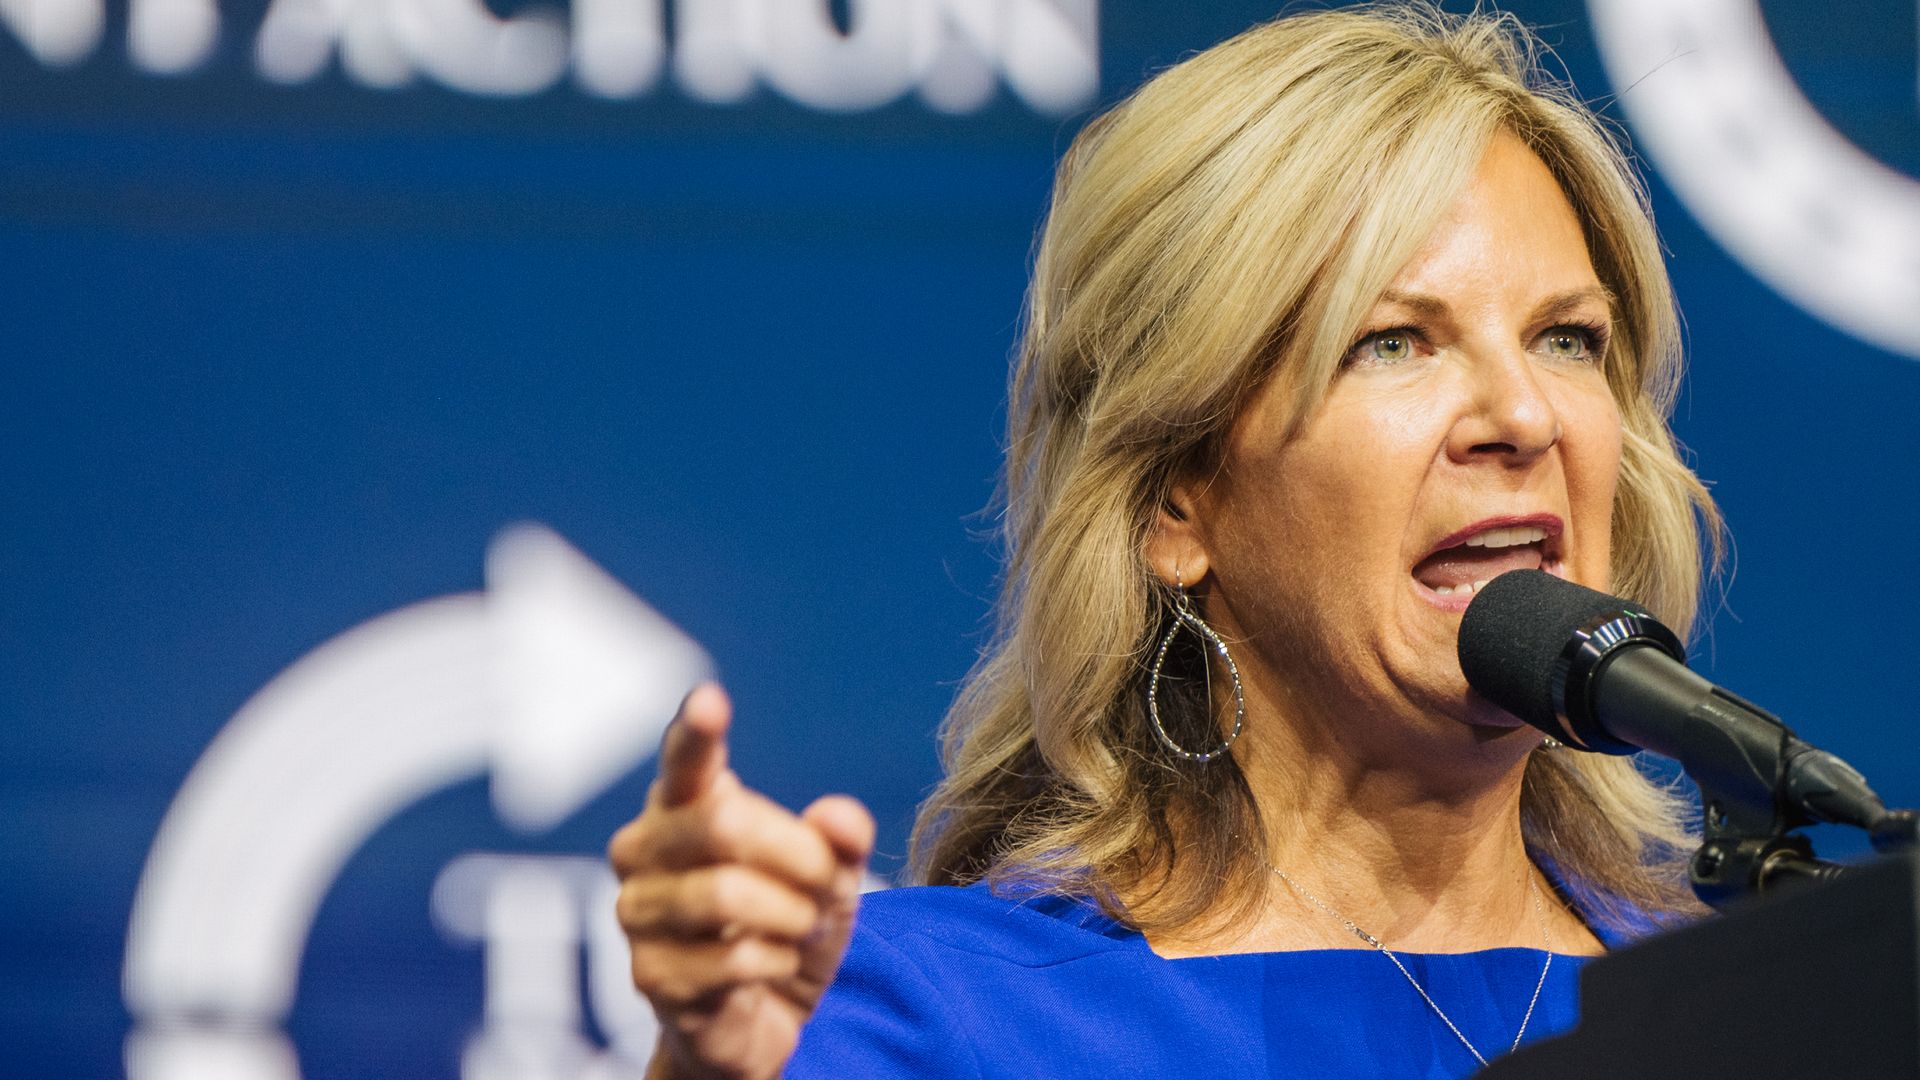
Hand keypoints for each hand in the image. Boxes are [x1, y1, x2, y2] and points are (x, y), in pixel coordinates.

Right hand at [608, 683, 875, 1079]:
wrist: (764, 1020)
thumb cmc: (788, 923)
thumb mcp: (830, 877)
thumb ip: (839, 840)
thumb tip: (844, 818)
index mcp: (685, 804)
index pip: (685, 760)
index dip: (695, 732)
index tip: (710, 700)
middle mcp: (644, 848)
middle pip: (723, 823)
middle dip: (798, 856)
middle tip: (827, 883)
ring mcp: (638, 911)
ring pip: (727, 894)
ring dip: (791, 914)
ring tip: (805, 925)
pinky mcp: (650, 975)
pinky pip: (731, 958)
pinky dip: (777, 961)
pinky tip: (778, 965)